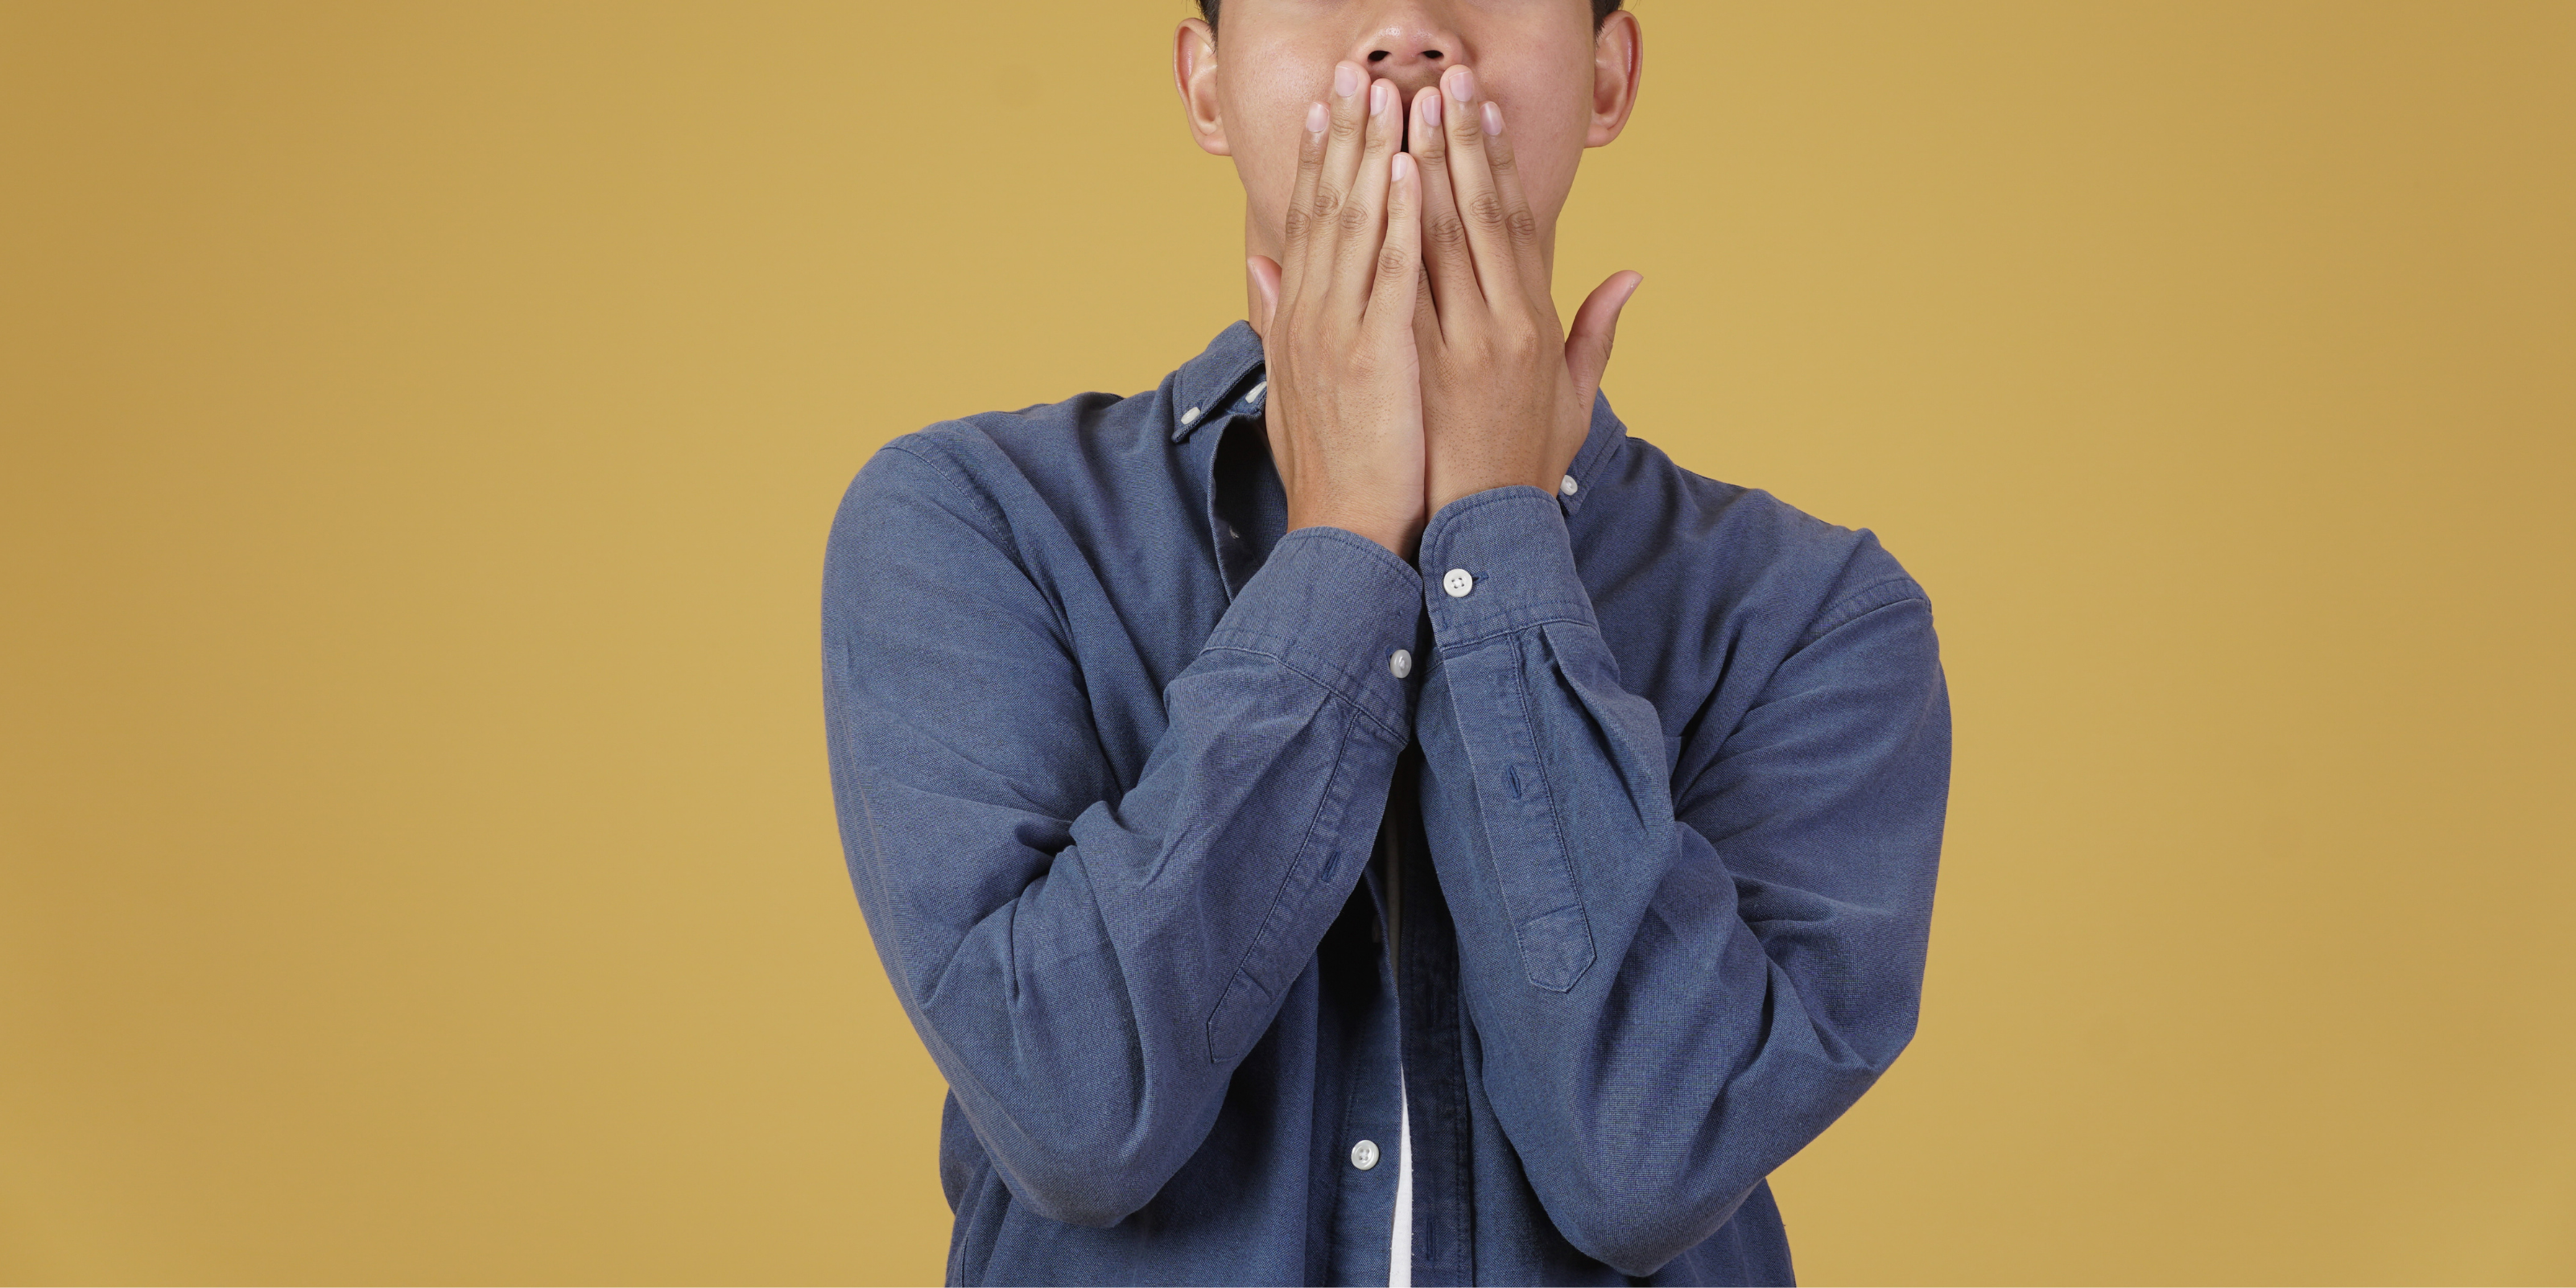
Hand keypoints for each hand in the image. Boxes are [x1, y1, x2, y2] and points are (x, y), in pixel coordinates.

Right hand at [1245, 62, 1428, 558]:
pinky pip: (1391, 272)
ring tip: (1391, 94)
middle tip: (1358, 71)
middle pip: (1329, 205)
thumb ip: (1275, 323)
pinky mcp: (1374, 355)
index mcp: (1299, 320)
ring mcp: (1340, 332)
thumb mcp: (1290, 389)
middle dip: (1346, 134)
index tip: (1333, 104)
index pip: (1311, 220)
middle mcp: (1311, 314)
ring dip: (1375, 153)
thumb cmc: (1334, 472)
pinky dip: (1400, 218)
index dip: (1322, 158)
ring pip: (1358, 224)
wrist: (1344, 538)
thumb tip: (1258, 271)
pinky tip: (1410, 171)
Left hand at [1404, 66, 1641, 517]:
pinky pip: (1406, 286)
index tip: (1481, 109)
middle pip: (1477, 213)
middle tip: (1440, 79)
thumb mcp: (1574, 401)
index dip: (1499, 161)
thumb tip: (1628, 276)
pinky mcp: (1424, 367)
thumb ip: (1596, 334)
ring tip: (1403, 106)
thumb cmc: (1523, 469)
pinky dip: (1396, 230)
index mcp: (1534, 326)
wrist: (1485, 539)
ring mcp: (1461, 344)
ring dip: (1421, 165)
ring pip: (1439, 236)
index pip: (1517, 223)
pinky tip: (1382, 182)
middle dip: (1458, 141)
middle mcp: (1502, 325)